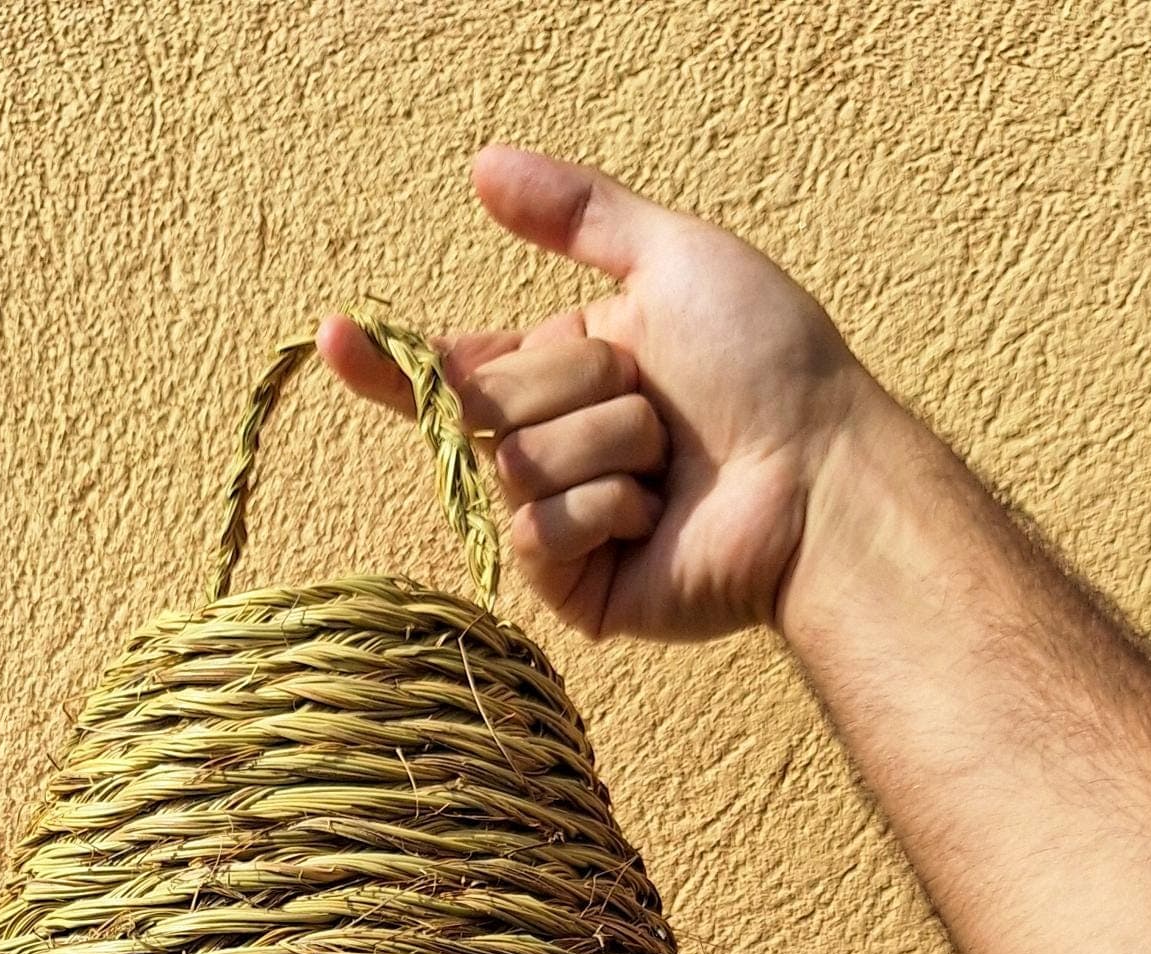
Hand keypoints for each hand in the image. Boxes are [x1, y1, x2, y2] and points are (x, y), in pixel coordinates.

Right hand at [321, 145, 869, 642]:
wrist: (818, 473)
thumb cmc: (769, 364)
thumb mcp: (672, 260)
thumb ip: (578, 215)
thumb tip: (481, 166)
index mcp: (567, 374)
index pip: (454, 371)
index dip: (393, 364)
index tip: (332, 335)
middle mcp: (556, 449)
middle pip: (483, 407)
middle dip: (572, 384)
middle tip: (655, 399)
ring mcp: (563, 526)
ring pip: (513, 466)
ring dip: (604, 443)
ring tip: (670, 461)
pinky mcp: (576, 590)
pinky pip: (536, 532)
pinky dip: (604, 505)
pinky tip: (656, 514)